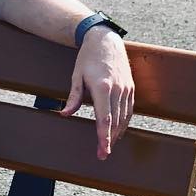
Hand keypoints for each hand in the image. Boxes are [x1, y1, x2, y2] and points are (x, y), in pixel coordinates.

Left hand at [60, 27, 134, 159]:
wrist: (105, 40)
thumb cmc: (87, 58)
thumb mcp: (76, 76)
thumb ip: (72, 97)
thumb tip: (65, 114)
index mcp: (102, 88)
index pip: (104, 118)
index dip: (103, 137)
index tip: (103, 150)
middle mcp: (117, 90)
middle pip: (115, 121)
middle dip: (109, 140)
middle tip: (103, 155)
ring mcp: (126, 88)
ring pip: (124, 117)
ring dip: (117, 133)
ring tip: (109, 146)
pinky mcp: (130, 87)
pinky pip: (129, 109)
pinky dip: (124, 122)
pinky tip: (118, 130)